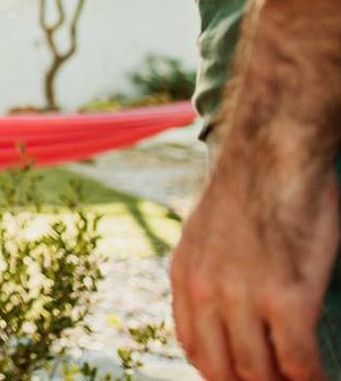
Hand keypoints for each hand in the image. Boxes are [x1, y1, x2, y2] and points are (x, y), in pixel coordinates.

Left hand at [171, 0, 340, 380]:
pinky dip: (312, 377)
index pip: (195, 348)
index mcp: (184, 275)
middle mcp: (206, 291)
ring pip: (261, 371)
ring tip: (300, 380)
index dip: (221, 373)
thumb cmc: (254, 187)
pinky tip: (322, 376)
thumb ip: (209, 272)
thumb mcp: (207, 232)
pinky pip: (298, 360)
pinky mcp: (287, 297)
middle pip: (225, 368)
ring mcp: (244, 296)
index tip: (243, 378)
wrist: (273, 149)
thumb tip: (225, 311)